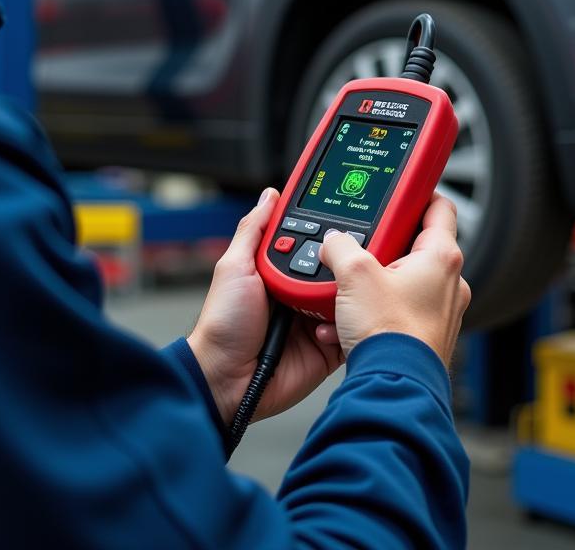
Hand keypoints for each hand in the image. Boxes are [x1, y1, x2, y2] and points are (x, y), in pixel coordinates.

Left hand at [187, 189, 344, 427]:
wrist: (226, 379)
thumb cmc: (223, 325)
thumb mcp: (234, 267)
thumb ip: (253, 230)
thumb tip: (270, 196)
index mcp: (280, 271)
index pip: (312, 244)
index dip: (328, 234)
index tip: (348, 218)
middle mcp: (301, 293)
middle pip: (335, 270)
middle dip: (345, 265)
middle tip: (351, 261)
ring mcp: (315, 321)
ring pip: (348, 299)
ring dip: (348, 296)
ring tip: (343, 295)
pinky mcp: (327, 348)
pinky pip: (349, 332)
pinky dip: (348, 326)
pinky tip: (337, 323)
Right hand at [318, 193, 470, 362]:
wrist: (393, 386)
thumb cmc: (389, 334)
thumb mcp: (353, 274)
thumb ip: (340, 245)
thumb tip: (332, 241)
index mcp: (441, 256)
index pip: (439, 206)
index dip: (418, 193)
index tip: (402, 190)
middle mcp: (449, 282)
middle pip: (415, 244)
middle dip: (382, 245)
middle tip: (359, 247)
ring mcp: (440, 310)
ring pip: (403, 280)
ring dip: (374, 281)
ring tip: (349, 289)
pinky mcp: (426, 333)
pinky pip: (399, 309)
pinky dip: (376, 309)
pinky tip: (350, 318)